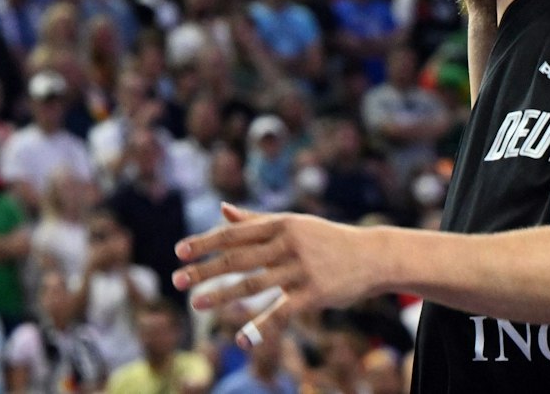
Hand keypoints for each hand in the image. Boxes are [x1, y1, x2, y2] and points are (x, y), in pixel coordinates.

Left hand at [174, 204, 371, 346]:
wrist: (372, 256)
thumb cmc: (327, 240)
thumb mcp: (294, 225)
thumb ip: (256, 220)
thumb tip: (222, 210)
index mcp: (283, 224)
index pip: (237, 234)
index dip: (206, 242)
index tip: (179, 252)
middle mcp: (290, 244)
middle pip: (239, 258)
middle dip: (206, 270)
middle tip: (177, 281)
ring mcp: (302, 269)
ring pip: (254, 284)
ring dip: (222, 296)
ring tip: (197, 304)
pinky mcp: (315, 293)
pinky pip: (282, 312)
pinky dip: (261, 327)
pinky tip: (242, 338)